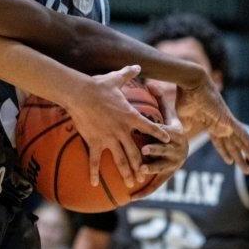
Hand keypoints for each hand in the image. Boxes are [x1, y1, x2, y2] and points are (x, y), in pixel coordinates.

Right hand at [65, 65, 169, 189]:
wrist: (80, 93)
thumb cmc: (97, 85)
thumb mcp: (115, 79)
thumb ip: (128, 74)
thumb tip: (138, 65)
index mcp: (129, 115)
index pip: (149, 127)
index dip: (159, 133)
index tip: (168, 140)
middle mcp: (122, 130)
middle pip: (135, 151)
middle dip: (142, 163)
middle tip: (146, 174)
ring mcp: (108, 137)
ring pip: (120, 159)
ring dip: (126, 172)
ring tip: (131, 183)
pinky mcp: (94, 141)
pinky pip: (95, 159)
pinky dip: (94, 172)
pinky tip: (95, 183)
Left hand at [131, 84, 187, 200]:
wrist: (182, 144)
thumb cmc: (170, 125)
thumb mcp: (168, 112)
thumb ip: (160, 99)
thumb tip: (151, 80)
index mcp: (176, 134)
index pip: (168, 132)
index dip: (160, 133)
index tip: (153, 131)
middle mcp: (177, 151)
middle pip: (165, 151)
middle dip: (155, 152)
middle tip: (144, 151)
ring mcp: (172, 164)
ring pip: (161, 168)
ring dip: (151, 170)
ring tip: (139, 171)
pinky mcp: (166, 175)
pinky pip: (156, 184)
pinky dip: (145, 191)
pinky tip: (133, 197)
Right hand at [175, 74, 248, 173]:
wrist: (191, 83)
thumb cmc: (185, 97)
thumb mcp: (184, 116)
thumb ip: (187, 125)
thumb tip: (187, 131)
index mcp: (209, 123)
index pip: (220, 142)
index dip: (225, 152)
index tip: (230, 162)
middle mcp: (220, 124)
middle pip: (233, 145)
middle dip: (241, 159)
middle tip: (248, 171)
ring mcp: (225, 122)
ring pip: (240, 143)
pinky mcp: (227, 119)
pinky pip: (242, 134)